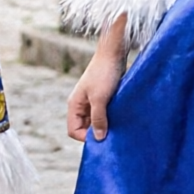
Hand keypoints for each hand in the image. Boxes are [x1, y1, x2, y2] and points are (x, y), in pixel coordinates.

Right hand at [66, 25, 126, 141]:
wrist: (113, 54)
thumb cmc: (104, 74)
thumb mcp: (99, 98)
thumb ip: (98, 119)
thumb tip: (99, 139)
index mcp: (74, 105)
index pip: (73, 131)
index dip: (85, 138)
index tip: (102, 138)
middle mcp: (81, 105)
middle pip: (84, 129)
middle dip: (96, 134)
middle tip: (111, 135)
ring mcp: (91, 102)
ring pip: (95, 123)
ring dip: (104, 127)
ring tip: (117, 127)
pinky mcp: (102, 99)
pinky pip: (103, 116)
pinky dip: (110, 120)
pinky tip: (120, 119)